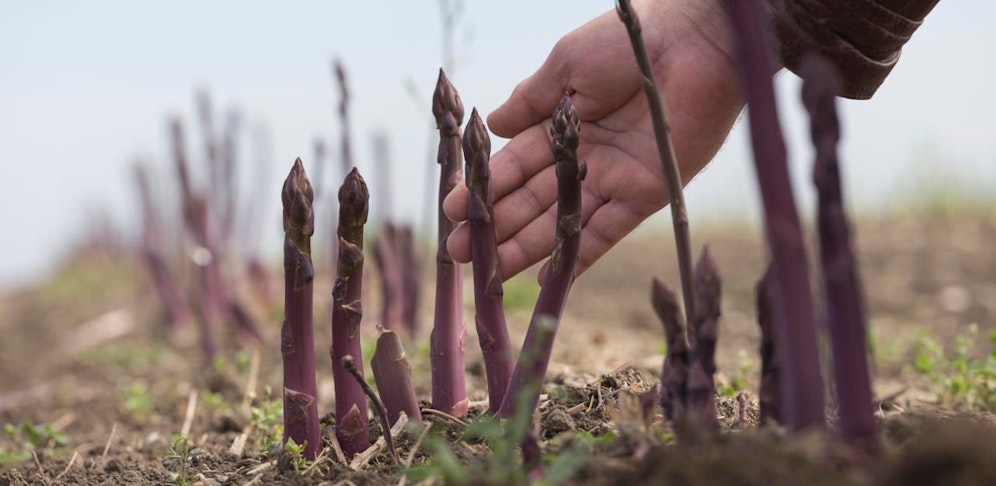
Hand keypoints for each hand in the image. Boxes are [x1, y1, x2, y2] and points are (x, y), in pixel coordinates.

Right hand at [444, 0, 743, 281]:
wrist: (693, 41)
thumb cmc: (626, 41)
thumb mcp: (566, 65)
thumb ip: (530, 100)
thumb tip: (492, 125)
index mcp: (561, 126)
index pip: (515, 165)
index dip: (485, 188)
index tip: (453, 210)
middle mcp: (582, 157)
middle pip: (531, 201)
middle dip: (495, 227)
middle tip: (459, 252)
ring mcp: (612, 178)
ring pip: (560, 222)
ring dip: (524, 248)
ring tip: (490, 272)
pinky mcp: (645, 193)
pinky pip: (606, 232)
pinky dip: (577, 256)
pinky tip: (545, 277)